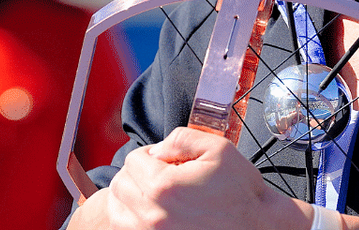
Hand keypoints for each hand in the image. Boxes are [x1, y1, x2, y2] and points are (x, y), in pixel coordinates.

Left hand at [96, 127, 310, 229]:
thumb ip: (181, 138)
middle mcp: (152, 217)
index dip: (150, 155)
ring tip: (153, 196)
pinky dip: (130, 221)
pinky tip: (150, 215)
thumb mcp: (219, 150)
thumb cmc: (241, 194)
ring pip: (116, 212)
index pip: (133, 161)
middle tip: (160, 176)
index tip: (165, 161)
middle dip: (137, 175)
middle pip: (120, 186)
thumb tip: (155, 150)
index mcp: (164, 187)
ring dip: (129, 199)